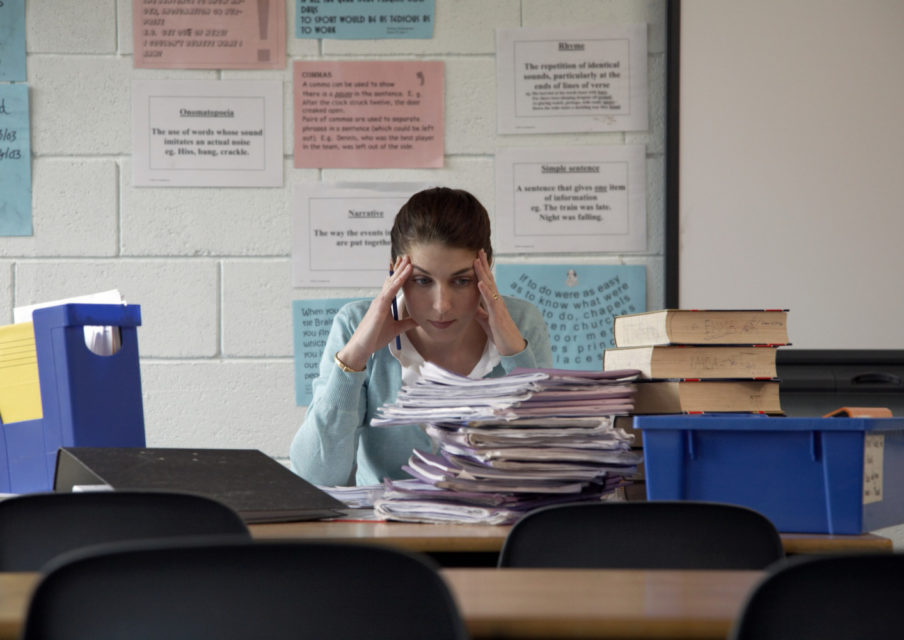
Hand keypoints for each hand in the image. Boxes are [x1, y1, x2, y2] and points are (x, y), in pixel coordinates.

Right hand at [337, 255, 418, 369]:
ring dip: (400, 271)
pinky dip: (398, 281)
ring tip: (408, 260)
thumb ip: (407, 323)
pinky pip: (390, 291)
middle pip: (391, 280)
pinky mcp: (379, 307)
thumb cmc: (375, 338)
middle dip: (399, 268)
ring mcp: (379, 302)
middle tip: (407, 256)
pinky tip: (404, 274)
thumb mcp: (396, 329)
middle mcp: (380, 299)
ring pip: (391, 282)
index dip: (399, 274)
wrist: (362, 347)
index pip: (393, 285)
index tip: (406, 264)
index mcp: (384, 303)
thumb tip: (418, 320)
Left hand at [473, 249, 526, 356]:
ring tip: (476, 261)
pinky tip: (480, 282)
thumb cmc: (500, 334)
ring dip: (483, 273)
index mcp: (493, 301)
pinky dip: (485, 291)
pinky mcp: (498, 315)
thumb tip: (472, 306)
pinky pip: (491, 301)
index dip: (482, 269)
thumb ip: (480, 312)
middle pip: (489, 279)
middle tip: (478, 250)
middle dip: (484, 265)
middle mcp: (497, 301)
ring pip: (490, 287)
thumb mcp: (486, 321)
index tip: (476, 256)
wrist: (512, 348)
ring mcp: (498, 307)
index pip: (487, 282)